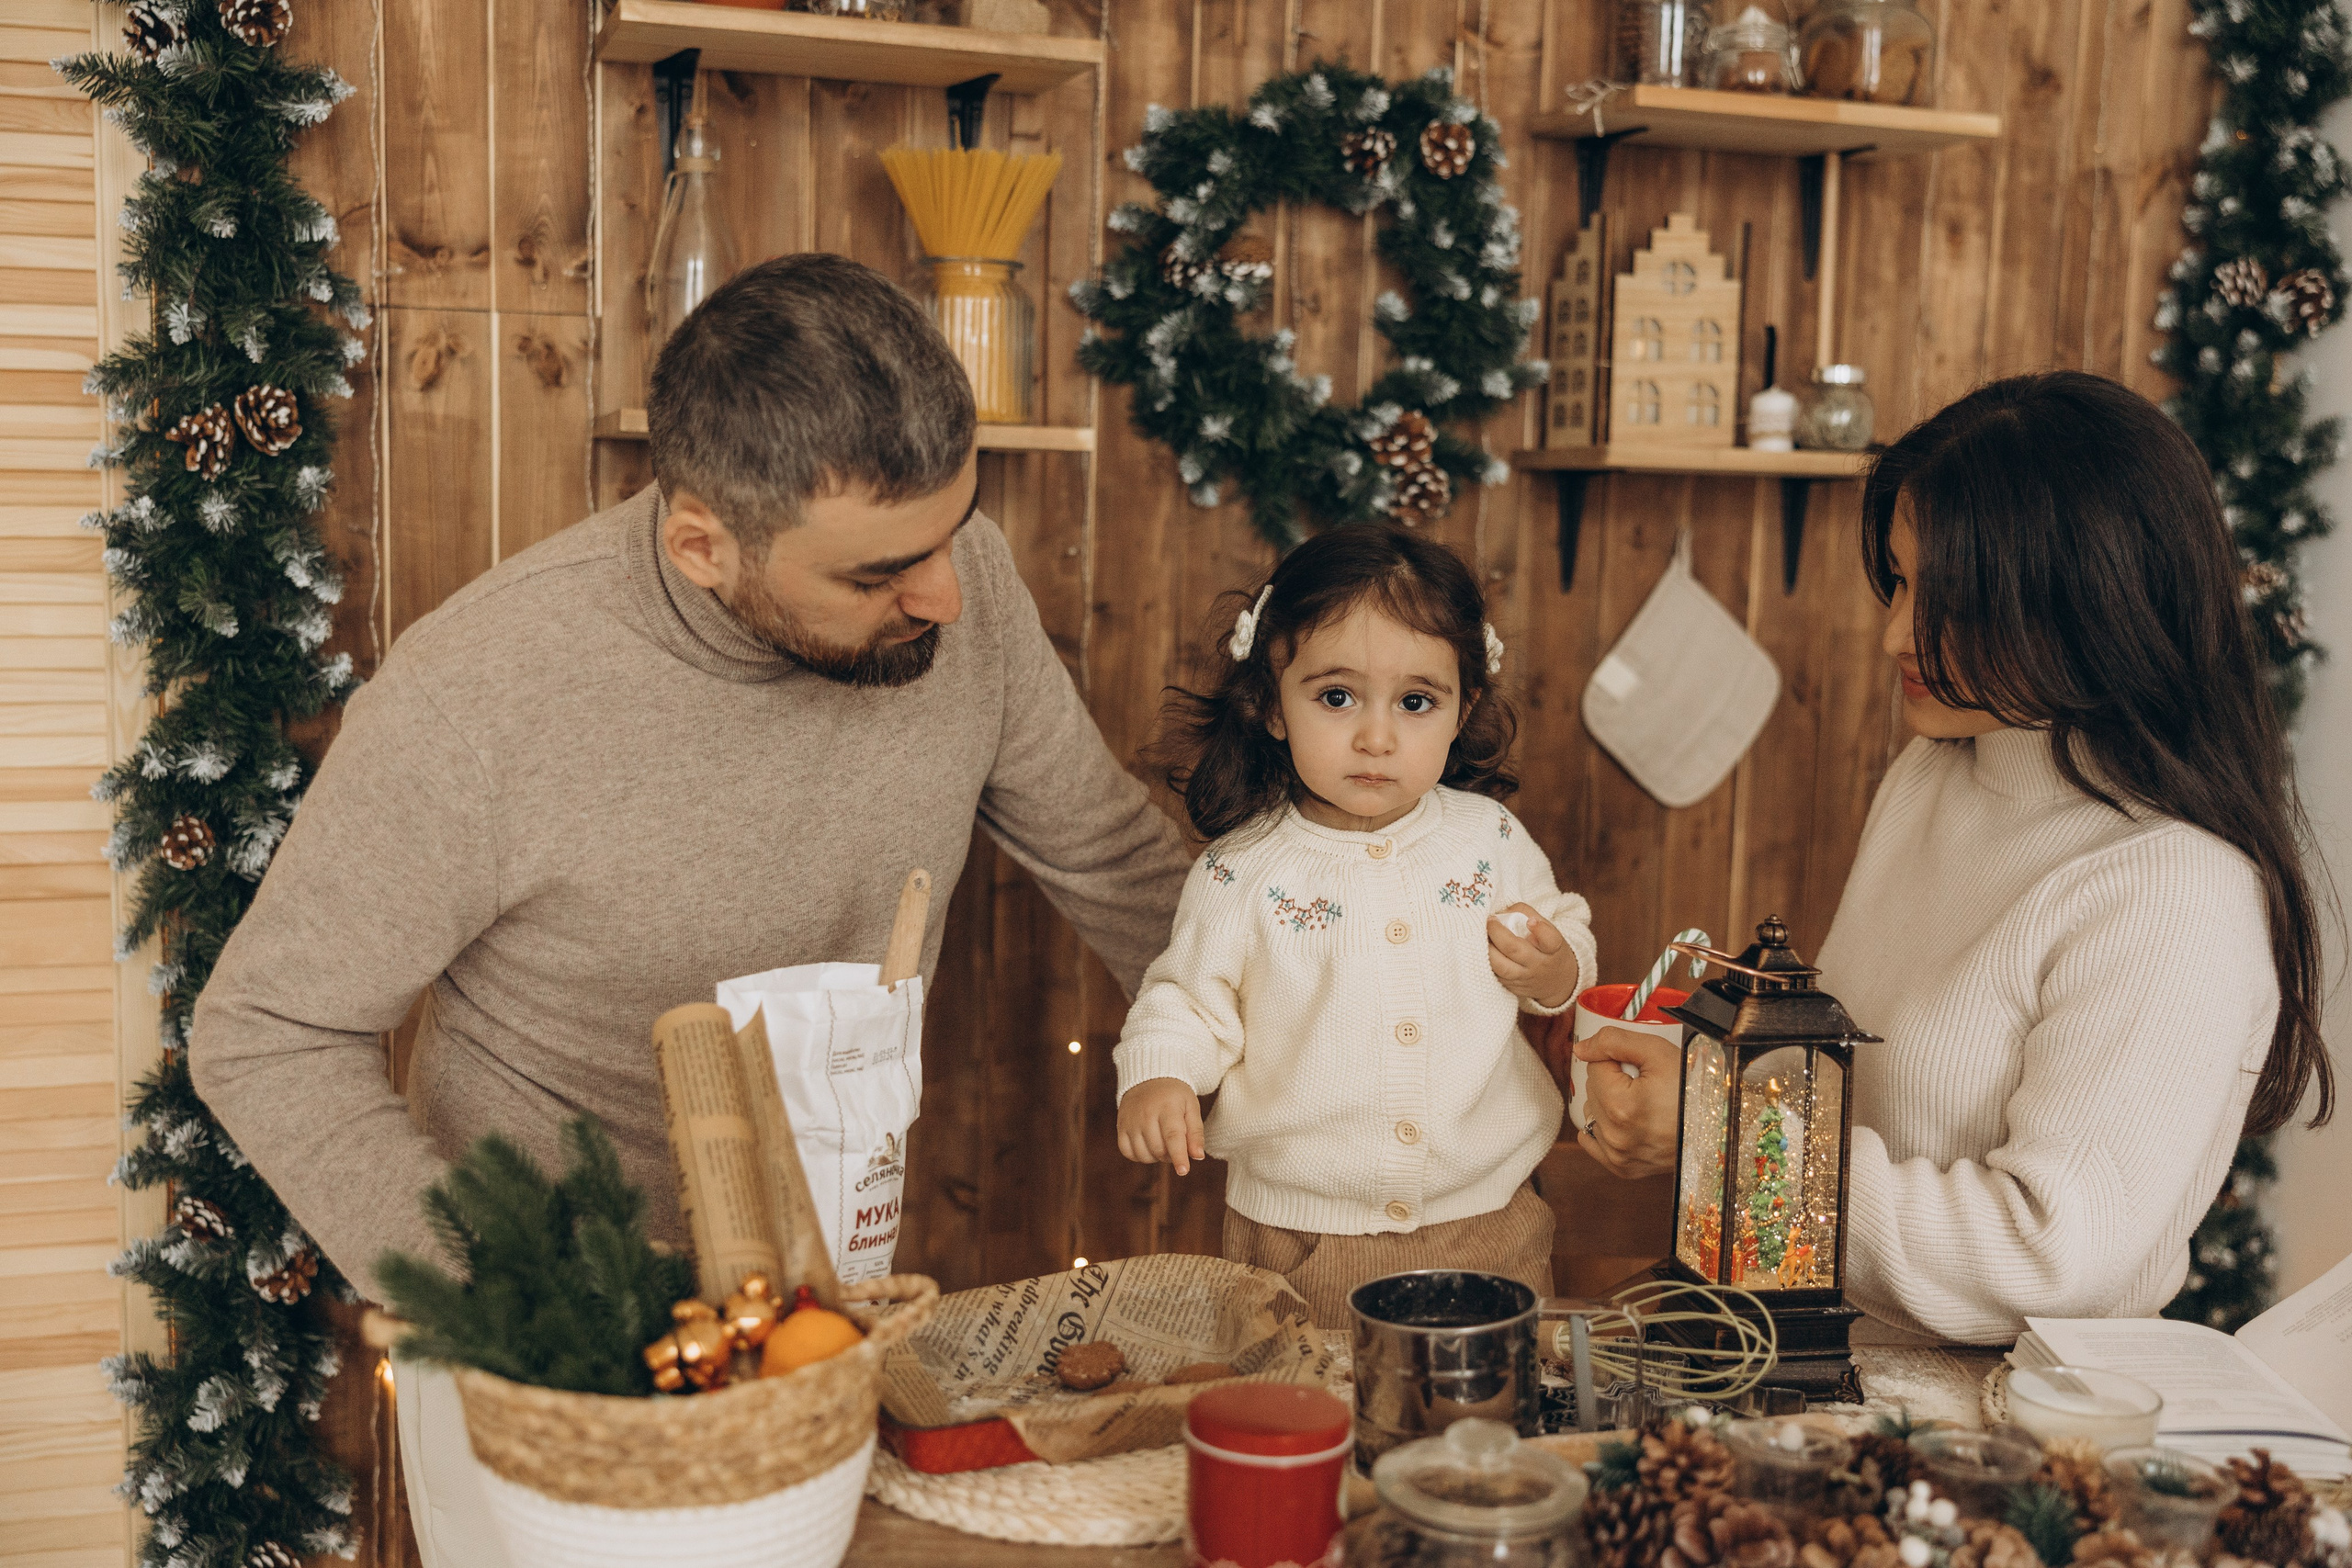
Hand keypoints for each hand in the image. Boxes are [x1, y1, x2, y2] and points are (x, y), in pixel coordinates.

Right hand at [1117, 1077, 1204, 1174]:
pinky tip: (1148, 1145)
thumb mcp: (1191, 1107)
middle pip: (1158, 1149)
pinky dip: (1140, 1156)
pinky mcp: (1120, 1126)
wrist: (1149, 1077)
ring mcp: (1130, 1120)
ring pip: (1143, 1154)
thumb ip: (1196, 1132)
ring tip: (1163, 1142)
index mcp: (1167, 1107)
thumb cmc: (1175, 1096)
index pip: (1173, 1136)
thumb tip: (1198, 1156)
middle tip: (1176, 1145)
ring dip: (1156, 1157)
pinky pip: (1128, 1152)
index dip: (1178, 1156)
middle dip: (1170, 1155)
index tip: (1183, 1171)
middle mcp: (1146, 1114)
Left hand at [1487, 903, 1580, 1010]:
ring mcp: (1524, 978)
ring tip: (1482, 935)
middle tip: (1490, 921)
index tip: (1530, 921)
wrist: (1555, 982)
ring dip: (1487, 949)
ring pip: (1500, 966)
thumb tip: (1501, 912)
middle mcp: (1538, 964)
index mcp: (1552, 948)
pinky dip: (1485, 961)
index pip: (1550, 940)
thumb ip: (1527, 915)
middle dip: (1497, 933)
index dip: (1540, 930)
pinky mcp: (1512, 987)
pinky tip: (1482, 950)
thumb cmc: (1547, 949)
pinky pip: (1494, 974)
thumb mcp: (1548, 931)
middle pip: (1515, 950)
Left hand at [1574, 1026, 1681, 1179]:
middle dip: (1613, 1080)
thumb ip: (1613, 1042)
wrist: (1722, 1125)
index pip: (1594, 1066)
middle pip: (1592, 1090)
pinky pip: (1593, 1142)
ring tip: (1642, 1102)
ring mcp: (1619, 1156)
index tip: (1641, 1066)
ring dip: (1608, 1103)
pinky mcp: (1624, 1169)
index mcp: (1619, 1106)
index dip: (1617, 1060)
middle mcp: (1615, 1136)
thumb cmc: (1694, 1088)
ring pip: (1592, 1113)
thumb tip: (1580, 1049)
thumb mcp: (1658, 1052)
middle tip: (1646, 1083)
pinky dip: (1604, 1128)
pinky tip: (1625, 1120)